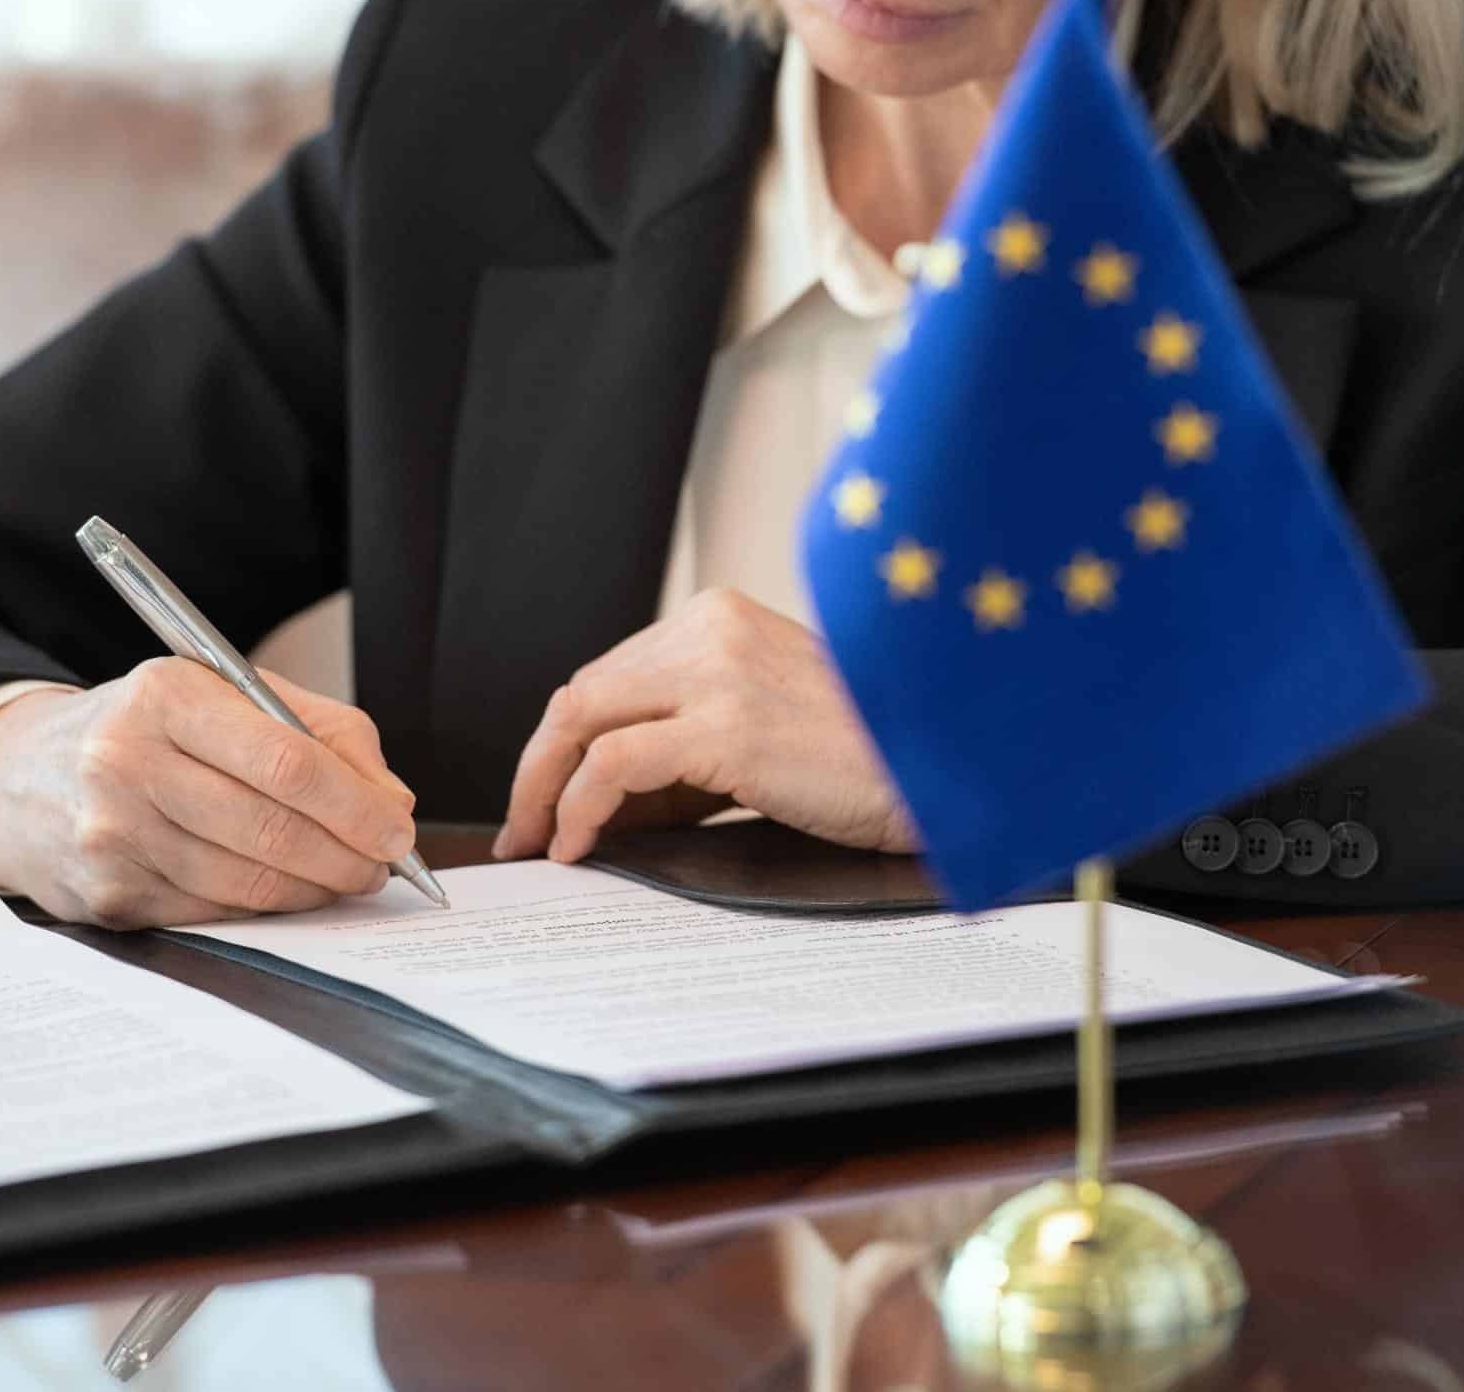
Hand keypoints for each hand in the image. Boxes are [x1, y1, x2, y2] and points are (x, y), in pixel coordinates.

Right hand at [0, 659, 417, 927]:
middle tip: (383, 864)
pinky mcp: (107, 896)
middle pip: (271, 828)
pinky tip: (287, 891)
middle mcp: (126, 762)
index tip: (397, 827)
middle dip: (347, 856)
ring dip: (315, 889)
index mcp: (164, 696)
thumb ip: (319, 731)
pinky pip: (214, 912)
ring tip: (346, 877)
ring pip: (247, 882)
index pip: (285, 760)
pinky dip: (267, 908)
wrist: (21, 778)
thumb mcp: (224, 696)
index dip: (356, 804)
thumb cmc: (148, 731)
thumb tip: (391, 798)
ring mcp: (110, 835)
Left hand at [492, 589, 917, 862]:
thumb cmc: (861, 761)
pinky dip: (579, 807)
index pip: (609, 677)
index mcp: (718, 618)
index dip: (562, 742)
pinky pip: (614, 765)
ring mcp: (716, 673)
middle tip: (523, 827)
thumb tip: (600, 807)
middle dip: (539, 766)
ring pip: (582, 720)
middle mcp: (710, 629)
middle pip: (583, 694)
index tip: (543, 796)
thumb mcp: (757, 734)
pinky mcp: (725, 726)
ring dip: (545, 789)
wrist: (939, 770)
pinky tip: (579, 844)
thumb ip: (682, 755)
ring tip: (541, 842)